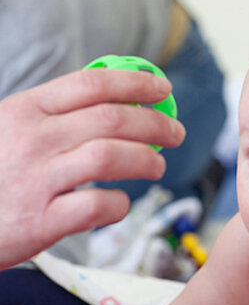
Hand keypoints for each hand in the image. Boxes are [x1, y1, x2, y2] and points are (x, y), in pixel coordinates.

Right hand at [0, 69, 184, 269]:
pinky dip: (119, 204)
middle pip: (112, 119)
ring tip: (157, 166)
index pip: (92, 84)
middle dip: (155, 123)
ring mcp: (37, 180)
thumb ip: (54, 116)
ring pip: (111, 157)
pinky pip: (97, 206)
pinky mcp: (41, 221)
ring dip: (146, 159)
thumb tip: (114, 103)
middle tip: (175, 133)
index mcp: (26, 109)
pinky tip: (120, 205)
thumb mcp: (9, 128)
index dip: (136, 83)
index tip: (163, 89)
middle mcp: (34, 139)